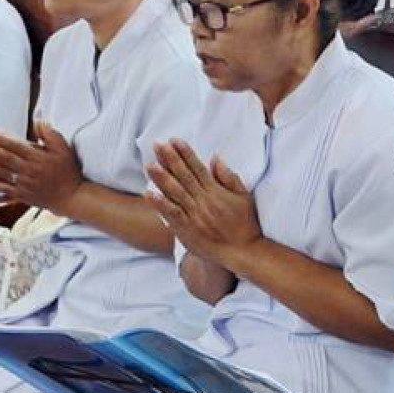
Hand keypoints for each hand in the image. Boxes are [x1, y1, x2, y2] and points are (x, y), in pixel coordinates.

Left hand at [0, 121, 85, 210]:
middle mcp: (28, 171)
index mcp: (38, 158)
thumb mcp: (64, 148)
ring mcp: (24, 184)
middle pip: (3, 157)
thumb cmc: (67, 171)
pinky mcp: (21, 195)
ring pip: (0, 172)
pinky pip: (4, 188)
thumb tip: (37, 121)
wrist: (70, 197)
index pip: (15, 145)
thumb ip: (50, 134)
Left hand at [145, 140, 262, 262]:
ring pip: (175, 193)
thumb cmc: (245, 224)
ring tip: (149, 165)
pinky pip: (172, 214)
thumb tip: (215, 157)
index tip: (174, 140)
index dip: (185, 153)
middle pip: (184, 176)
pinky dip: (160, 204)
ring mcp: (194, 215)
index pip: (198, 168)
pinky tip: (148, 193)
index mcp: (216, 191)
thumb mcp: (244, 196)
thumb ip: (229, 177)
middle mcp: (203, 201)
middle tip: (157, 145)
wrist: (242, 252)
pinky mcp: (187, 230)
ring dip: (161, 178)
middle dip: (170, 159)